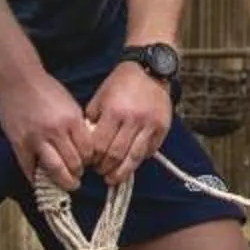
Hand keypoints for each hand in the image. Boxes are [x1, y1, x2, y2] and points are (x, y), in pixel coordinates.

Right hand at [0, 67, 96, 187]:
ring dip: (64, 181)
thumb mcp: (70, 104)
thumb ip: (77, 126)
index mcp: (71, 120)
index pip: (88, 150)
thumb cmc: (45, 90)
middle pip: (74, 163)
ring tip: (68, 183)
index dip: (90, 160)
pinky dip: (37, 179)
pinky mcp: (19, 144)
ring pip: (55, 170)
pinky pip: (29, 169)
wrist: (17, 80)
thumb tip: (86, 148)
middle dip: (79, 173)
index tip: (89, 162)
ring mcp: (36, 140)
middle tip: (79, 176)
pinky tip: (43, 182)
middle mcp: (55, 132)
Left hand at [84, 62, 173, 184]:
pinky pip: (150, 151)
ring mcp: (150, 125)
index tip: (89, 163)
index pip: (99, 145)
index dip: (92, 158)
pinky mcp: (162, 128)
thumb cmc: (121, 83)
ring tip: (114, 178)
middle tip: (100, 173)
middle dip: (105, 168)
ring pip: (134, 157)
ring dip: (122, 172)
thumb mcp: (101, 97)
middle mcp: (133, 120)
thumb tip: (87, 142)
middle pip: (116, 154)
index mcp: (114, 111)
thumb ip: (93, 119)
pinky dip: (139, 160)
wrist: (150, 71)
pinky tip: (131, 163)